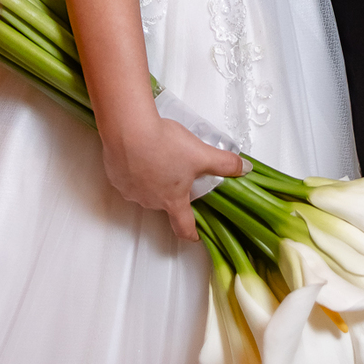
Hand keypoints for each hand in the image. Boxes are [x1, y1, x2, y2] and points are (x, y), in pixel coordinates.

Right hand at [100, 112, 245, 240]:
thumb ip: (225, 163)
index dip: (192, 233)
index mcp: (173, 200)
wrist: (129, 130)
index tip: (197, 233)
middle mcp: (150, 201)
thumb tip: (247, 169)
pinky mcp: (116, 178)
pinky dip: (134, 171)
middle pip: (165, 204)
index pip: (184, 228)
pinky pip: (128, 179)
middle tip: (179, 171)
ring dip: (152, 181)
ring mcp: (131, 191)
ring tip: (158, 157)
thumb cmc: (165, 144)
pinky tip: (139, 154)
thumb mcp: (201, 153)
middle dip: (172, 192)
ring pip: (145, 191)